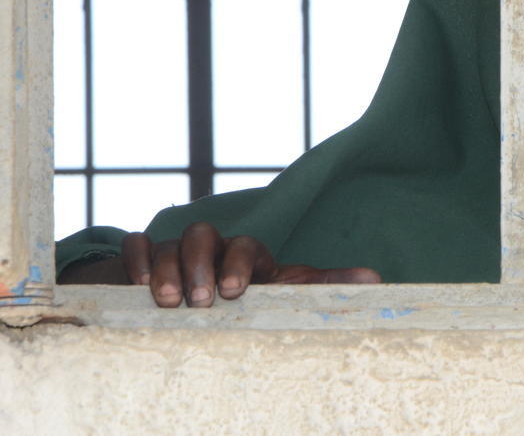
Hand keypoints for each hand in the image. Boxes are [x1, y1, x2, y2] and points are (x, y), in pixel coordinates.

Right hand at [122, 222, 380, 306]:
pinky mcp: (143, 257)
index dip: (240, 262)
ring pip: (170, 242)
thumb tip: (376, 280)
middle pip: (204, 235)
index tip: (233, 292)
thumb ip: (324, 286)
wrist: (197, 294)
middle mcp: (213, 247)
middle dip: (200, 265)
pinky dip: (135, 260)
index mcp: (248, 254)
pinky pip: (136, 245)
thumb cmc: (249, 295)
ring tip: (168, 301)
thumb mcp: (284, 292)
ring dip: (168, 268)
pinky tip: (134, 284)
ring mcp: (177, 249)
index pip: (247, 244)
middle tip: (199, 301)